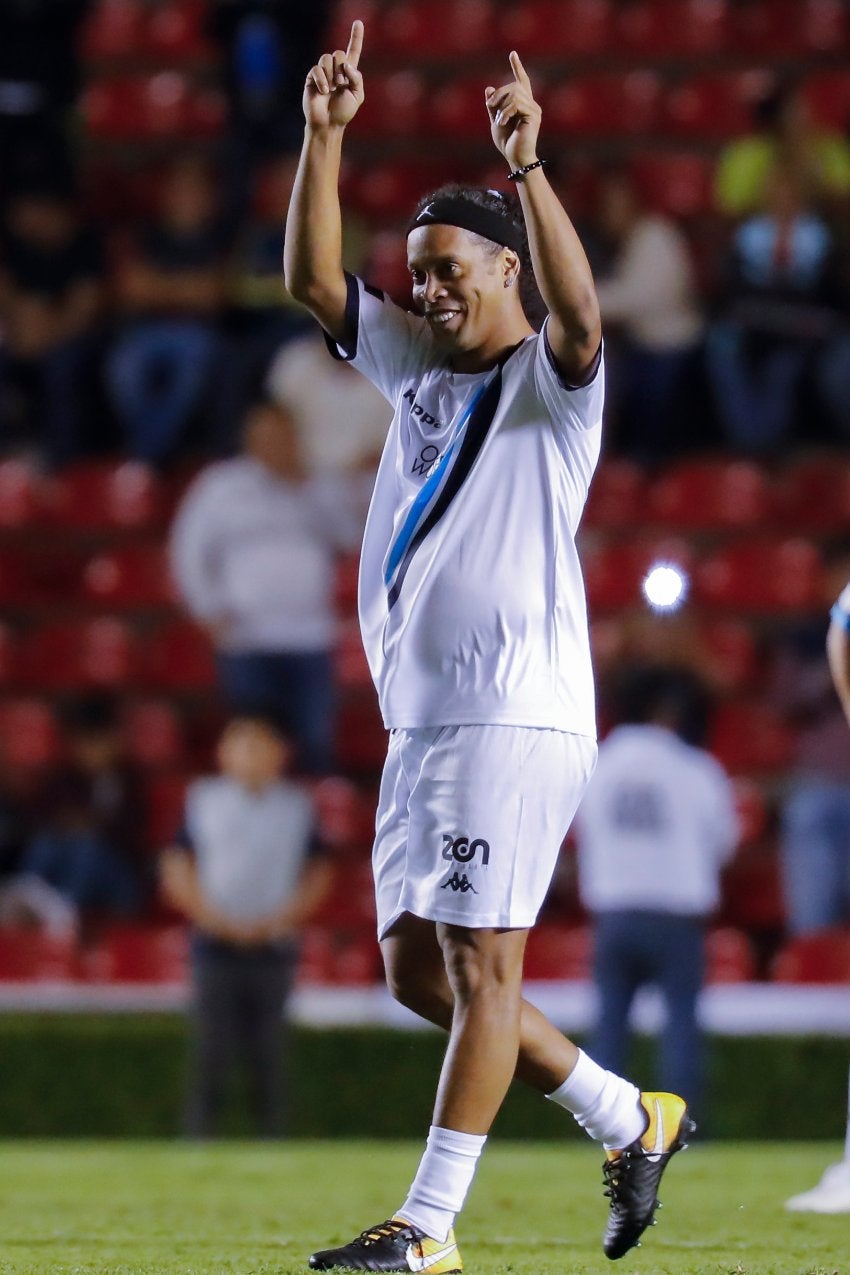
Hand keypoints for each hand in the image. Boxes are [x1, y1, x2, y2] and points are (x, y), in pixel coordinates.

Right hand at [303, 19, 364, 130]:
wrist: (328, 124)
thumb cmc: (343, 113)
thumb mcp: (357, 95)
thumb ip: (357, 78)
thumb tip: (346, 65)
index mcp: (349, 73)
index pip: (353, 51)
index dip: (356, 37)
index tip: (358, 22)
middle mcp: (336, 70)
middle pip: (338, 53)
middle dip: (341, 69)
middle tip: (340, 85)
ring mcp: (323, 73)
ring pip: (327, 58)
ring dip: (331, 74)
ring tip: (331, 89)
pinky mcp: (312, 78)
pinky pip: (317, 69)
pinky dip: (322, 80)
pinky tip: (323, 91)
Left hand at [485, 51, 541, 170]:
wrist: (515, 157)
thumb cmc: (507, 142)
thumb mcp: (496, 121)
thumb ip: (493, 105)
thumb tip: (489, 88)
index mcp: (523, 104)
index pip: (522, 81)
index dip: (517, 67)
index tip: (513, 53)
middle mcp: (531, 103)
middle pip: (513, 86)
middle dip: (498, 95)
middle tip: (490, 108)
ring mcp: (534, 109)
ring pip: (514, 94)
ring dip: (501, 106)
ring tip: (499, 120)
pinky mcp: (534, 115)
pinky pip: (516, 103)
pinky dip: (506, 112)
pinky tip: (502, 122)